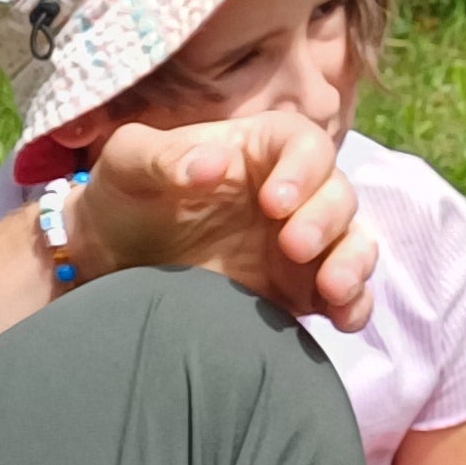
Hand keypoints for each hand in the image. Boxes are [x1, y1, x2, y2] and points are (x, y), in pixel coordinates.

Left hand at [80, 111, 378, 330]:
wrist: (111, 263)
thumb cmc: (123, 197)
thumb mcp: (126, 164)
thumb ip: (162, 156)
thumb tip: (213, 164)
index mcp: (259, 151)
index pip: (304, 144)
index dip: (303, 169)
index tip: (275, 202)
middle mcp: (292, 193)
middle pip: (338, 194)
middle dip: (327, 220)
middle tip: (294, 247)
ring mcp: (302, 245)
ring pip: (353, 243)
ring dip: (353, 264)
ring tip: (331, 290)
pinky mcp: (301, 292)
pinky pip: (345, 295)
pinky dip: (354, 305)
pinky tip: (341, 320)